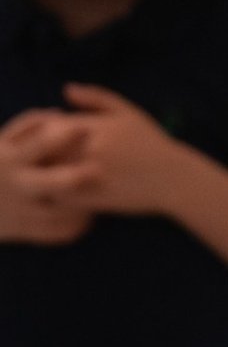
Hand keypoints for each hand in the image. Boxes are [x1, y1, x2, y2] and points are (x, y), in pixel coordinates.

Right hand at [0, 106, 92, 243]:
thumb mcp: (2, 141)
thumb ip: (28, 124)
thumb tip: (59, 115)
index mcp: (11, 158)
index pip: (40, 144)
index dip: (65, 136)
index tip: (87, 129)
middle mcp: (17, 184)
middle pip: (52, 183)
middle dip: (76, 176)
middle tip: (99, 170)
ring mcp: (21, 210)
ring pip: (61, 212)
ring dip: (83, 205)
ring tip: (96, 196)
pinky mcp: (24, 230)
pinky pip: (58, 231)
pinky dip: (77, 224)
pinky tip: (85, 215)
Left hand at [18, 85, 187, 219]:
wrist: (174, 178)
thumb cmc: (151, 142)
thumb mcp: (128, 112)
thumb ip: (96, 97)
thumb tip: (65, 89)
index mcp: (94, 126)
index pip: (50, 126)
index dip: (47, 132)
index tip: (55, 138)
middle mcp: (88, 150)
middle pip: (46, 151)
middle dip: (45, 154)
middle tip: (56, 158)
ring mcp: (88, 177)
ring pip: (49, 175)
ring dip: (48, 175)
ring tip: (61, 175)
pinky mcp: (90, 200)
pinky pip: (60, 198)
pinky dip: (59, 195)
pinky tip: (71, 191)